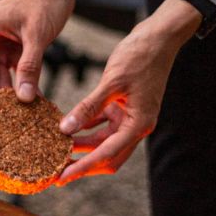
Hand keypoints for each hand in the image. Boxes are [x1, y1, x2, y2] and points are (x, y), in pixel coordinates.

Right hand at [0, 0, 72, 108]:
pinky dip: (23, 87)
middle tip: (7, 121)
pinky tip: (35, 103)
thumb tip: (24, 99)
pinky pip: (15, 74)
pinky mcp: (15, 50)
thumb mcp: (37, 35)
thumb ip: (29, 67)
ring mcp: (1, 46)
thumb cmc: (45, 0)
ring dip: (10, 96)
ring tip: (23, 116)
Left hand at [56, 0, 201, 184]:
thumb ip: (89, 107)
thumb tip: (66, 129)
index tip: (61, 179)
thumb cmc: (141, 56)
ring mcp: (130, 117)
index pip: (106, 154)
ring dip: (82, 147)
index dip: (82, 168)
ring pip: (102, 142)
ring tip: (56, 151)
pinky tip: (66, 130)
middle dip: (82, 165)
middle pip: (106, 156)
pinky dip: (85, 128)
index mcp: (138, 124)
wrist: (160, 36)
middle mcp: (136, 126)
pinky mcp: (123, 107)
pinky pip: (101, 125)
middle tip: (55, 173)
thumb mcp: (112, 82)